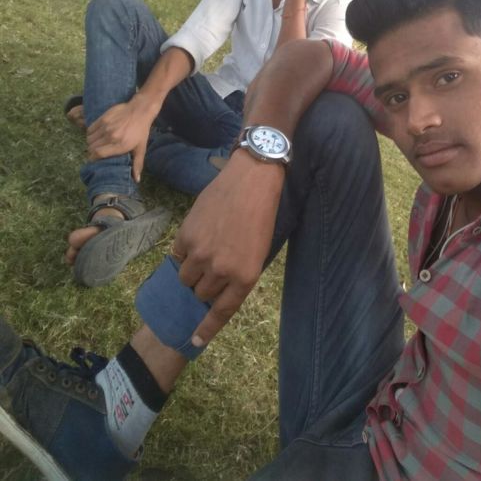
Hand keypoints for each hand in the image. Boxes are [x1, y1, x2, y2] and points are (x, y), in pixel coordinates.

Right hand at [86, 94, 159, 181]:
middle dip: (92, 152)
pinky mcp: (103, 118)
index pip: (98, 154)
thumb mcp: (141, 148)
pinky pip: (90, 129)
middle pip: (92, 148)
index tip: (93, 160)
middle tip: (96, 152)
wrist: (140, 110)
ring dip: (90, 143)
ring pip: (89, 139)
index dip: (93, 159)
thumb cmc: (141, 131)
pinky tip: (96, 135)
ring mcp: (106, 127)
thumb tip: (136, 180)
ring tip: (96, 144)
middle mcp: (112, 136)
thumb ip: (137, 164)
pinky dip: (90, 134)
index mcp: (121, 145)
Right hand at [173, 151, 284, 345]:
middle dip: (206, 285)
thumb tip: (212, 289)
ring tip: (206, 248)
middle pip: (201, 294)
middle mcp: (222, 271)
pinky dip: (185, 251)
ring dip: (193, 270)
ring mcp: (202, 254)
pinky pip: (178, 256)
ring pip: (186, 278)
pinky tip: (199, 234)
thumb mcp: (257, 252)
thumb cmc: (261, 215)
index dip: (206, 329)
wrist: (251, 181)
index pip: (221, 312)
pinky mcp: (187, 237)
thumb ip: (236, 274)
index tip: (195, 341)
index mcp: (245, 277)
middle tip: (214, 265)